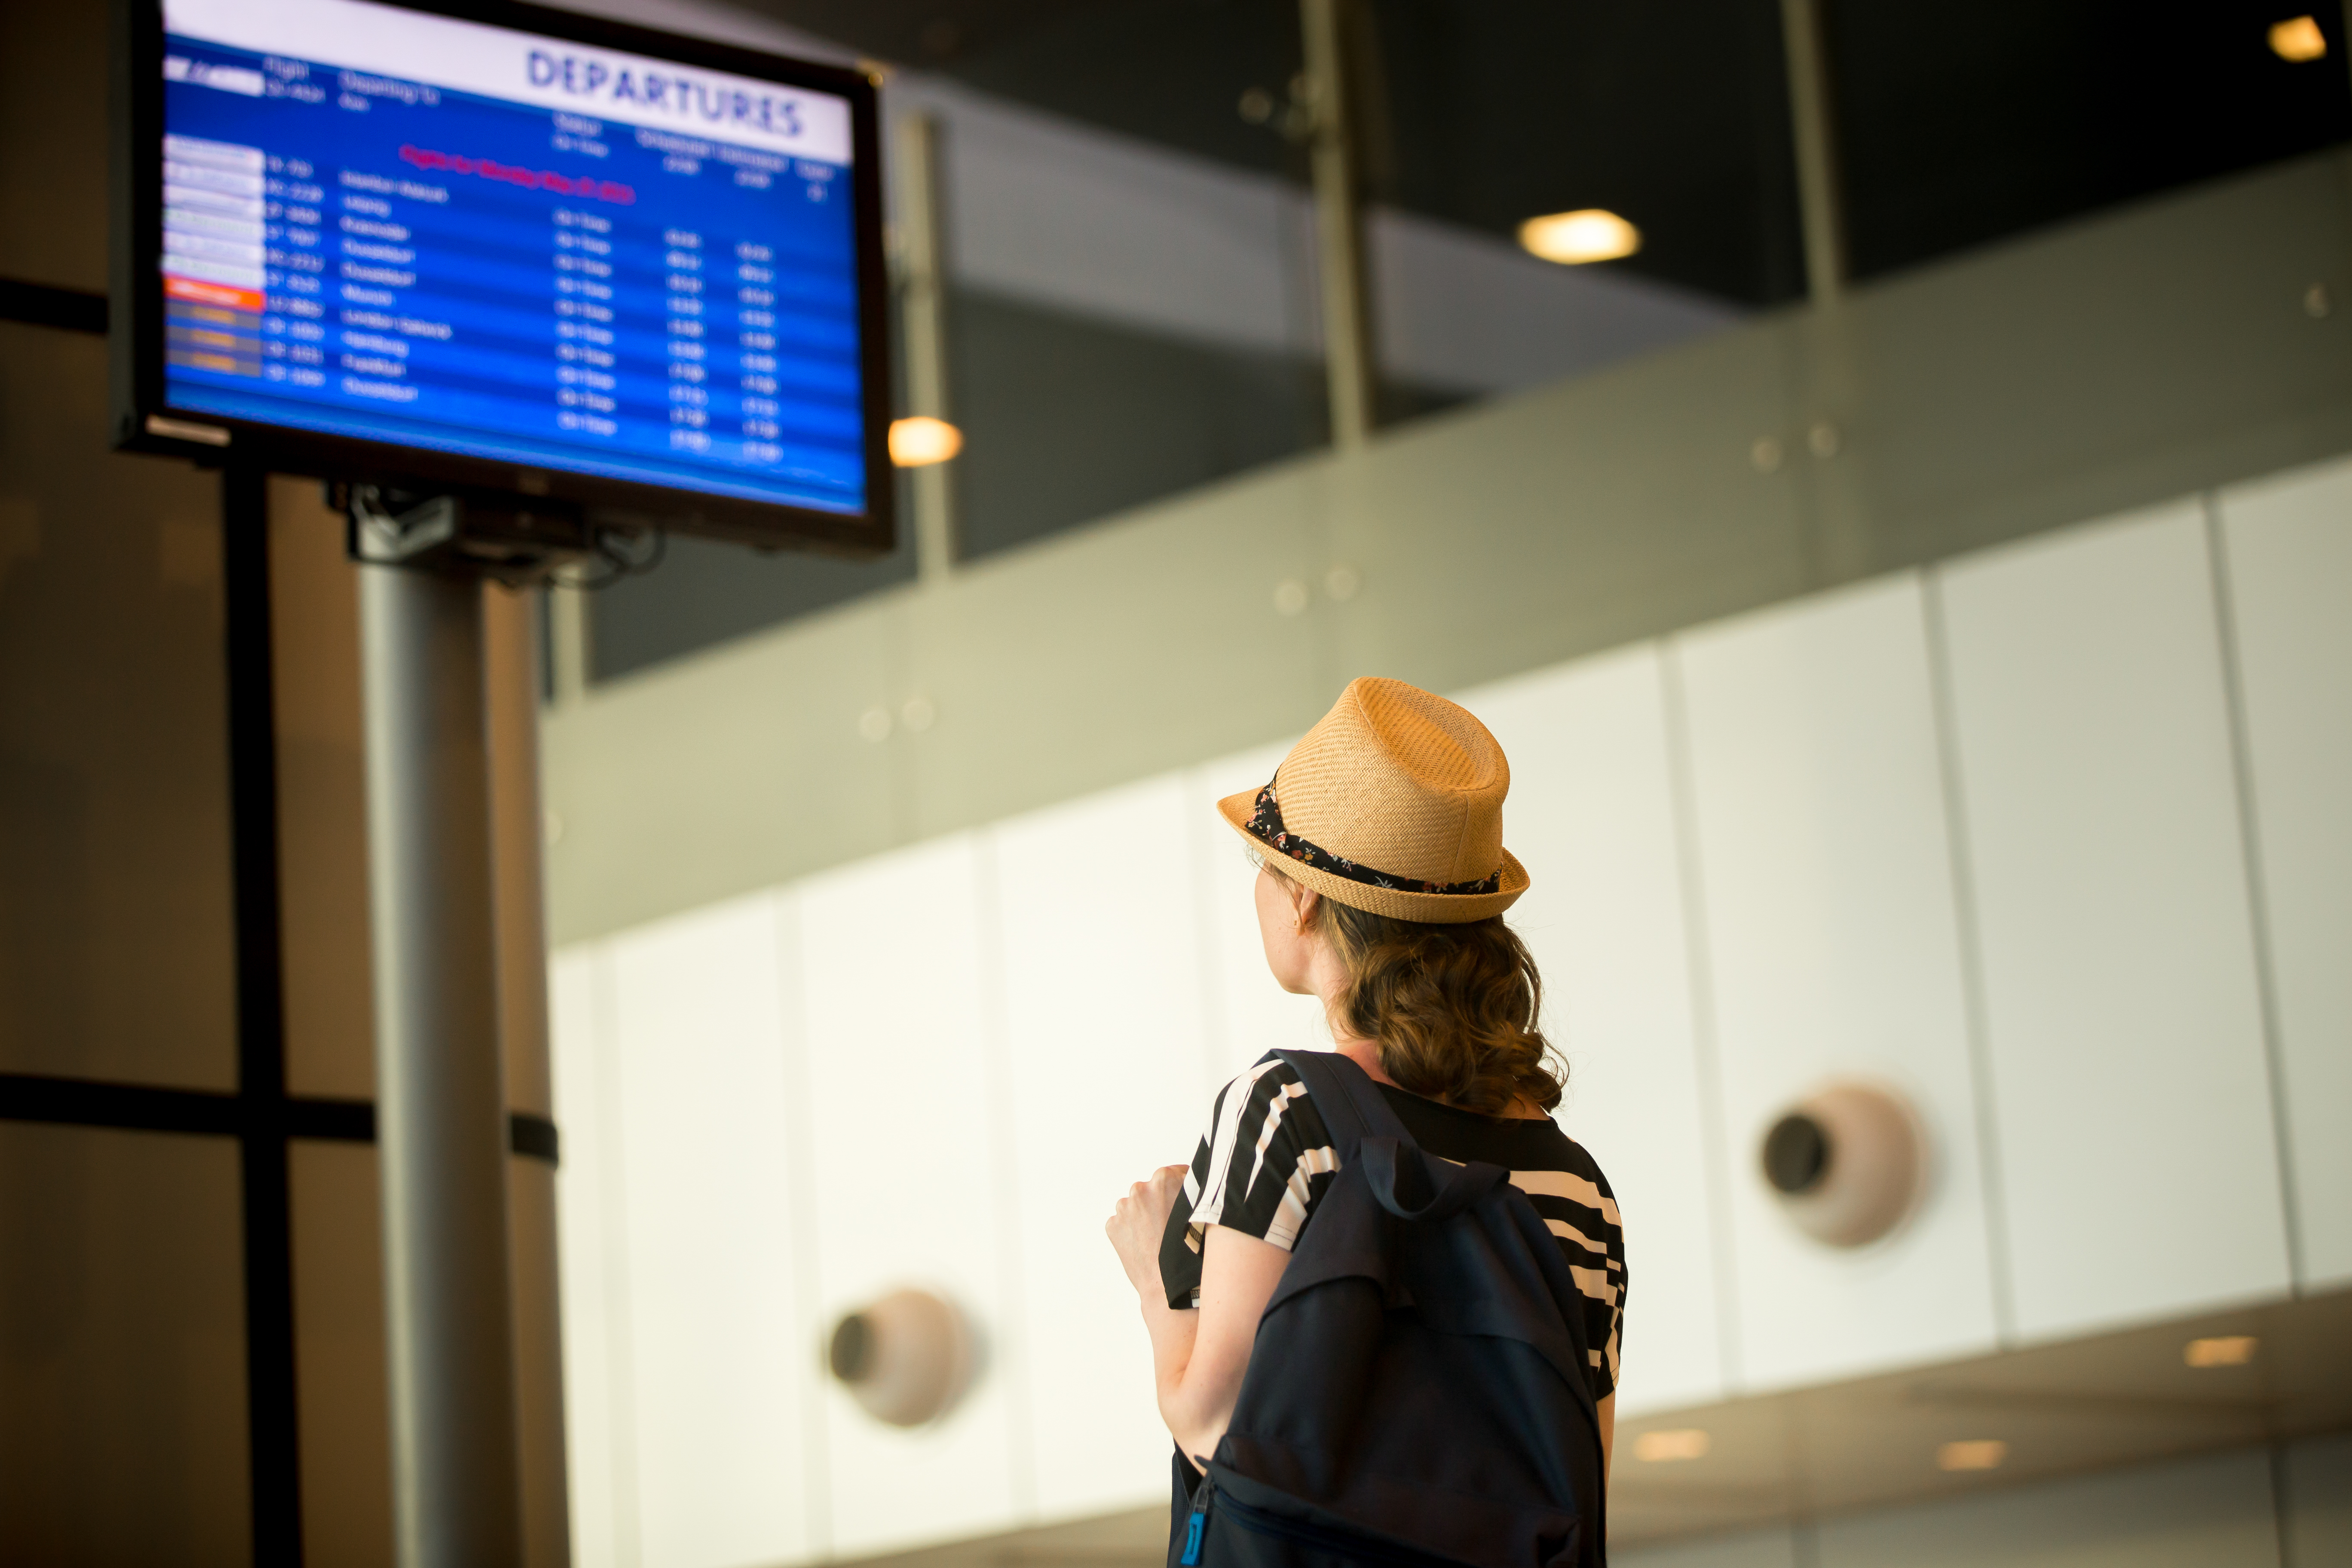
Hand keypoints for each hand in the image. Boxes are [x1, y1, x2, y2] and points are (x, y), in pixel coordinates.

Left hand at [1107, 1164, 1188, 1297]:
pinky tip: (1146, 1243)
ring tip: (1158, 1237)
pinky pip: (1123, 1222)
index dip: (1182, 1188)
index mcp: (1164, 1179)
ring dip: (1145, 1216)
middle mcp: (1140, 1188)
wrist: (1166, 1284)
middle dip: (1161, 1202)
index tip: (1184, 1199)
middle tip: (1171, 1223)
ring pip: (1136, 1206)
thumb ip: (1191, 1190)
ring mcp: (1124, 1207)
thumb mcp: (1197, 1211)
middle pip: (1153, 1190)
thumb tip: (1187, 1181)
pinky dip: (1132, 1230)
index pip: (1175, 1173)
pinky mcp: (1113, 1225)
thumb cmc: (1187, 1252)